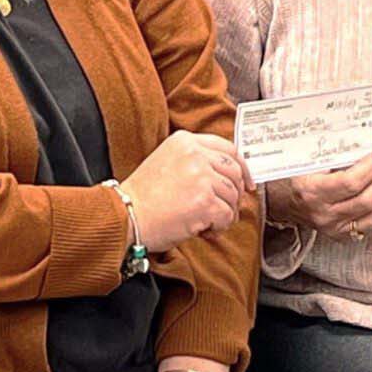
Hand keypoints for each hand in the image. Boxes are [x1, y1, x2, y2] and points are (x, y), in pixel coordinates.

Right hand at [119, 129, 247, 252]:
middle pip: (234, 171)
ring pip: (233, 195)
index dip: (242, 168)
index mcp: (185, 141)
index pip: (228, 148)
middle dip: (235, 194)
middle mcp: (195, 154)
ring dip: (225, 213)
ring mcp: (201, 177)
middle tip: (225, 210)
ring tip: (207, 222)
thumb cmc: (142, 196)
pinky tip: (203, 230)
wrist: (124, 216)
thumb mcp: (167, 162)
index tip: (246, 183)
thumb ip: (195, 161)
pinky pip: (227, 215)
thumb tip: (228, 179)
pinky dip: (219, 226)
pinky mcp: (204, 201)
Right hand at [263, 150, 371, 239]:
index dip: (370, 168)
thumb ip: (335, 153)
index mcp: (312, 192)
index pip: (350, 183)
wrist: (286, 202)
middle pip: (366, 201)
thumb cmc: (299, 176)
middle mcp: (324, 215)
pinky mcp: (344, 236)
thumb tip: (364, 143)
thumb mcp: (310, 160)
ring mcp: (335, 229)